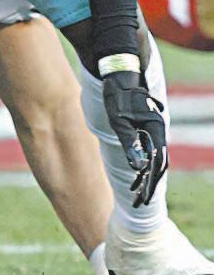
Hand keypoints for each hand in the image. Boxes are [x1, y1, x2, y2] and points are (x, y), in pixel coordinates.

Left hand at [102, 69, 167, 205]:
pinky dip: (142, 163)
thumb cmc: (117, 95)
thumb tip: (138, 166)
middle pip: (157, 163)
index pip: (157, 162)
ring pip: (152, 157)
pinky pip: (147, 149)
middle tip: (138, 202)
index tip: (142, 198)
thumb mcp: (119, 120)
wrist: (118, 72)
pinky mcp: (144, 127)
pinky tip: (136, 173)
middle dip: (149, 184)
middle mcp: (157, 131)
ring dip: (145, 176)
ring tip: (136, 193)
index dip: (150, 182)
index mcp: (156, 130)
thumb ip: (129, 142)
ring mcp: (152, 129)